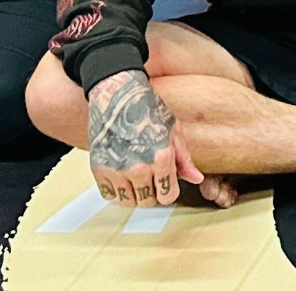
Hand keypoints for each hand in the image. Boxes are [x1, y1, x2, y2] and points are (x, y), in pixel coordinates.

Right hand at [86, 69, 201, 207]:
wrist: (116, 95)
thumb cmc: (147, 108)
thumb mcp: (173, 130)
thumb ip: (184, 158)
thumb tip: (197, 179)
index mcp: (161, 157)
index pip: (168, 195)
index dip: (169, 191)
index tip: (166, 183)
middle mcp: (138, 167)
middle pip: (148, 201)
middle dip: (152, 193)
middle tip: (151, 178)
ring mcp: (116, 169)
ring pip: (128, 202)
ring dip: (134, 194)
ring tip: (137, 177)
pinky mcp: (98, 168)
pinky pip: (109, 195)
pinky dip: (116, 190)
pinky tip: (122, 176)